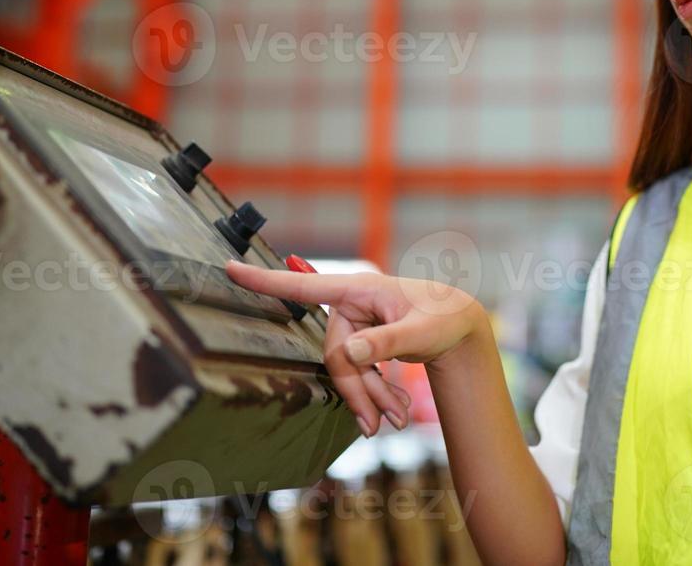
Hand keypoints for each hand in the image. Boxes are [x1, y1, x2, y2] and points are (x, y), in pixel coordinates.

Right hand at [224, 261, 484, 436]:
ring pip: (345, 369)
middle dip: (356, 391)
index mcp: (360, 289)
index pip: (304, 287)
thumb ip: (387, 341)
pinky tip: (392, 412)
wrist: (462, 328)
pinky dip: (373, 395)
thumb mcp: (423, 332)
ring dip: (367, 399)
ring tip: (396, 422)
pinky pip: (356, 372)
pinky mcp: (363, 341)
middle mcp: (353, 305)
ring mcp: (357, 323)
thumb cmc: (446, 320)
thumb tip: (348, 353)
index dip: (265, 281)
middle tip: (380, 425)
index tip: (229, 267)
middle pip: (334, 355)